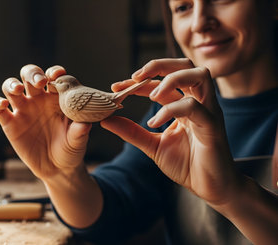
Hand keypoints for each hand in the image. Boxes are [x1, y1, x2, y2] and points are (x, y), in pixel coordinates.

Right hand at [0, 65, 91, 179]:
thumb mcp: (78, 141)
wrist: (56, 169)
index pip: (53, 77)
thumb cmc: (71, 149)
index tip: (57, 75)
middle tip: (40, 82)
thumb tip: (85, 124)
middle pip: (30, 75)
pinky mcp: (10, 123)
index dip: (54, 72)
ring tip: (19, 90)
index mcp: (56, 97)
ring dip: (12, 84)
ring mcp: (23, 109)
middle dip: (33, 74)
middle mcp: (38, 99)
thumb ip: (79, 131)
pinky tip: (3, 104)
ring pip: (11, 86)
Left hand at [102, 58, 241, 205]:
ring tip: (152, 95)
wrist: (210, 188)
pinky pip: (194, 106)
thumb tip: (105, 119)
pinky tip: (154, 123)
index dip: (138, 80)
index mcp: (184, 105)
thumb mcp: (152, 145)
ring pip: (199, 75)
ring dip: (172, 78)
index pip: (161, 81)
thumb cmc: (187, 165)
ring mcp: (209, 111)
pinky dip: (171, 110)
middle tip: (136, 76)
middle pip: (185, 65)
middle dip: (159, 65)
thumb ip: (131, 131)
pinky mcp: (213, 125)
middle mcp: (199, 102)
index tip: (115, 87)